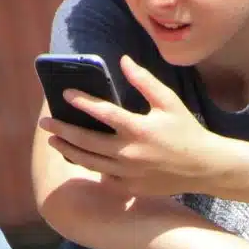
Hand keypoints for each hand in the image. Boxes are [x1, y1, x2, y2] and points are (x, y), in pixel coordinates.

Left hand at [38, 55, 217, 195]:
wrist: (203, 167)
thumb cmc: (186, 131)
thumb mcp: (169, 101)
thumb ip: (144, 81)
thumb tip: (123, 60)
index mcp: (139, 129)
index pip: (103, 113)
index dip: (82, 102)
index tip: (65, 94)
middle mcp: (130, 153)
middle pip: (86, 141)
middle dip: (62, 130)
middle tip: (45, 122)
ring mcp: (128, 173)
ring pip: (89, 162)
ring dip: (68, 150)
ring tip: (54, 141)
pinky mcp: (129, 187)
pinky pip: (102, 177)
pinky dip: (89, 167)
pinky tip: (79, 157)